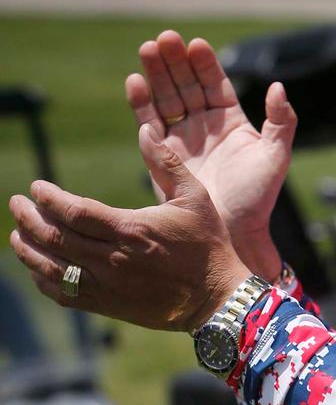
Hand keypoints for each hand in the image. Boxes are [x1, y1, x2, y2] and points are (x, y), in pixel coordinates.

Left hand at [8, 124, 249, 331]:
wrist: (216, 295)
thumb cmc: (207, 243)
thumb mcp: (195, 197)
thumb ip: (167, 163)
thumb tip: (145, 130)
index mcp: (132, 228)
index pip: (74, 211)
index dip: (49, 198)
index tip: (36, 188)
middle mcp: (113, 259)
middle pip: (55, 237)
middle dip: (29, 219)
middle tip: (16, 204)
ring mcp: (108, 285)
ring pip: (52, 267)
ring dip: (28, 250)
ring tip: (17, 234)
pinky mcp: (108, 305)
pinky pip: (64, 293)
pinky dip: (43, 279)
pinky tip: (37, 267)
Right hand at [125, 30, 296, 278]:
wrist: (233, 234)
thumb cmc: (258, 198)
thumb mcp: (276, 155)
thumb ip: (281, 121)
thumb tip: (278, 86)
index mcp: (232, 123)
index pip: (215, 85)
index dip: (206, 64)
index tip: (196, 44)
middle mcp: (204, 128)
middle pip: (186, 85)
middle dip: (175, 62)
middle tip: (164, 38)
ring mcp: (181, 140)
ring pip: (166, 99)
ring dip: (156, 74)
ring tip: (147, 49)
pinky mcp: (161, 157)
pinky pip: (149, 124)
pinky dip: (141, 104)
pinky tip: (135, 82)